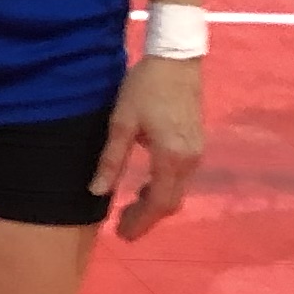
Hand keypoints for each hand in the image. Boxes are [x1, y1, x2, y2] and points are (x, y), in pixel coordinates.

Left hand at [97, 55, 205, 240]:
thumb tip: (97, 192)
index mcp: (171, 157)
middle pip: (171, 201)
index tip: (121, 234)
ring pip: (177, 190)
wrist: (176, 59)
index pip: (158, 202)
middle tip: (122, 228)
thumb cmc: (144, 87)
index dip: (140, 222)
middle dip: (148, 218)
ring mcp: (197, 151)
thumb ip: (111, 159)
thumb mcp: (121, 122)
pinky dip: (162, 187)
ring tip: (128, 210)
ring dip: (155, 203)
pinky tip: (143, 186)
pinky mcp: (196, 142)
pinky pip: (180, 176)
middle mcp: (190, 159)